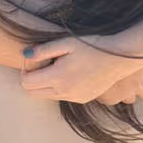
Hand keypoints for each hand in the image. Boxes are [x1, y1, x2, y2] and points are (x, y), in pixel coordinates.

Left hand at [20, 38, 142, 104]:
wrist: (118, 57)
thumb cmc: (92, 46)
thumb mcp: (66, 42)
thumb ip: (43, 50)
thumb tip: (24, 54)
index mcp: (57, 77)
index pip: (26, 83)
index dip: (24, 71)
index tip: (32, 61)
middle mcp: (63, 92)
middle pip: (33, 94)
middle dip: (31, 80)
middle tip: (41, 65)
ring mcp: (74, 98)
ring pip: (47, 96)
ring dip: (45, 84)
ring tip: (57, 67)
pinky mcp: (82, 99)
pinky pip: (61, 97)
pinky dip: (58, 88)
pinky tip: (69, 74)